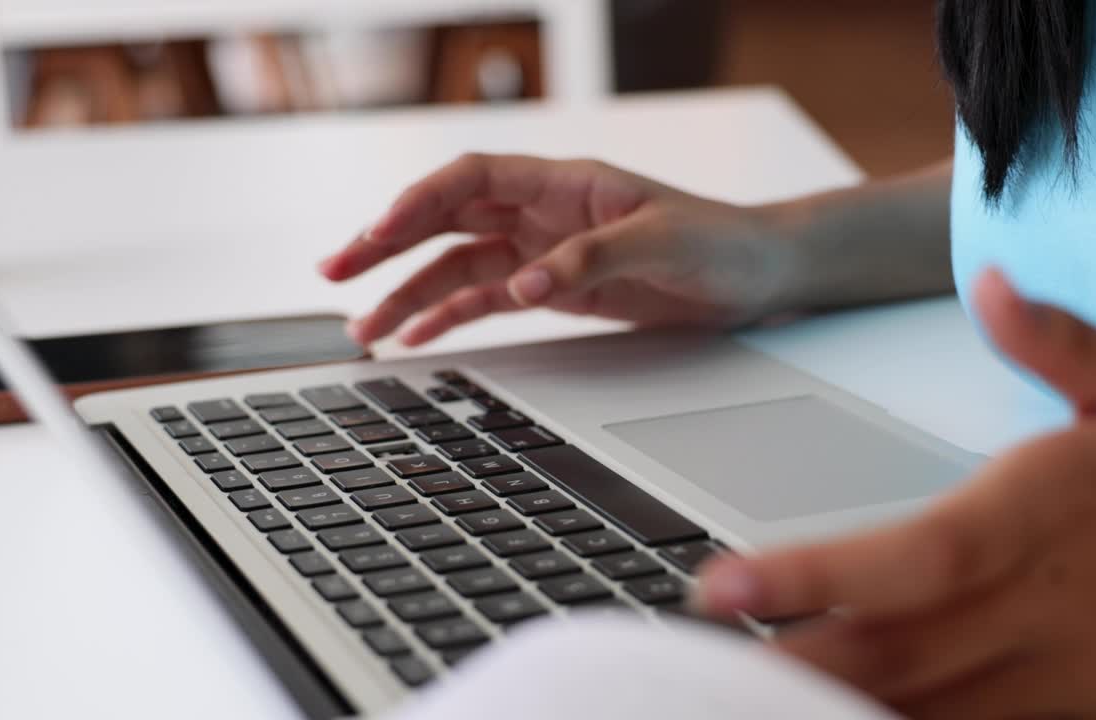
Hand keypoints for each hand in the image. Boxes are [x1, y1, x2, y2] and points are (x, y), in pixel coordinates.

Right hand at [320, 153, 803, 344]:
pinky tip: (420, 338)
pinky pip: (490, 300)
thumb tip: (523, 285)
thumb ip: (588, 261)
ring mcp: (545, 253)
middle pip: (448, 221)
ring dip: (411, 294)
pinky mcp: (557, 291)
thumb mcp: (659, 243)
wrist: (759, 275)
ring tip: (367, 327)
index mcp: (564, 183)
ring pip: (460, 268)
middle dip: (388, 245)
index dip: (419, 202)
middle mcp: (544, 213)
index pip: (471, 178)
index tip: (378, 232)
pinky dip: (452, 318)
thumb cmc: (720, 240)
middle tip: (336, 274)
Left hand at [697, 269, 1095, 718]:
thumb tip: (993, 282)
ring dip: (822, 708)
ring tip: (728, 696)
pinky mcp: (1059, 714)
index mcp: (1032, 521)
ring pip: (914, 708)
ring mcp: (1042, 675)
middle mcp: (1026, 608)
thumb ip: (1062, 340)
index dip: (812, 577)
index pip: (906, 559)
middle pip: (886, 652)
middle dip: (781, 663)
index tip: (722, 584)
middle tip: (685, 661)